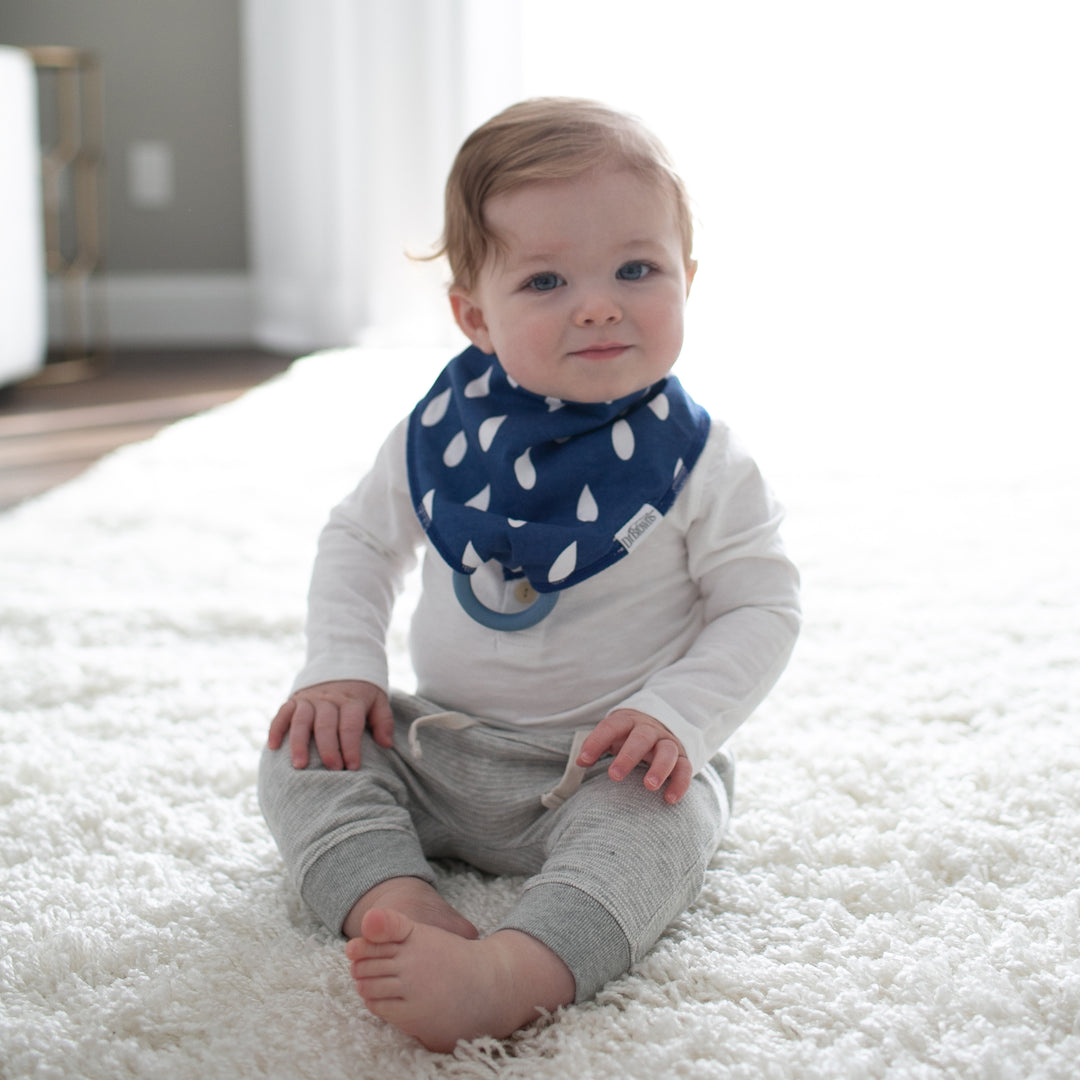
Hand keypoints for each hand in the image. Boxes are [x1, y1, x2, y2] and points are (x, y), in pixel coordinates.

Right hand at [267, 679, 393, 770]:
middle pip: (326, 725)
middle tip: (332, 770)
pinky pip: (282, 713)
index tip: (353, 767)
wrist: (342, 665)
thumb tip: (386, 744)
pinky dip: (276, 728)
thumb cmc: (362, 694)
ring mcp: (309, 699)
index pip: (350, 725)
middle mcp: (329, 699)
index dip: (351, 746)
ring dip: (299, 743)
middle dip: (329, 749)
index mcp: (351, 700)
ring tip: (300, 765)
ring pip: (302, 720)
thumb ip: (384, 721)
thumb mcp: (378, 700)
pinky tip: (273, 747)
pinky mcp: (295, 700)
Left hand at [576, 708, 691, 803]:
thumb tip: (580, 763)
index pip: (611, 727)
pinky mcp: (682, 757)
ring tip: (649, 786)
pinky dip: (680, 783)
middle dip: (628, 756)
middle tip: (614, 776)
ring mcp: (667, 742)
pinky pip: (685, 768)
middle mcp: (649, 730)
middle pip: (641, 738)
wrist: (660, 725)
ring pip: (667, 751)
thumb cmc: (628, 736)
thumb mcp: (612, 736)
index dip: (596, 741)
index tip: (584, 761)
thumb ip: (596, 746)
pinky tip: (670, 799)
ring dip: (659, 767)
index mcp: (628, 722)